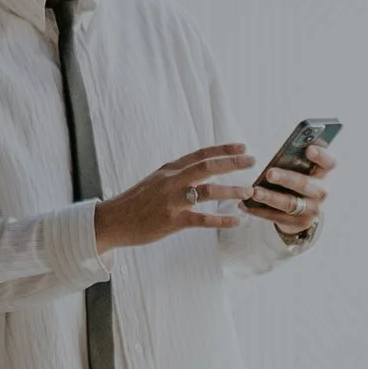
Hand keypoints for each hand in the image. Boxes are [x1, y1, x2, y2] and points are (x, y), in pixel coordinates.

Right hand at [93, 144, 254, 252]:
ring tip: (249, 192)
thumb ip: (177, 174)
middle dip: (232, 163)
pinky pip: (202, 219)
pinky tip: (237, 221)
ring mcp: (172, 200)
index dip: (223, 150)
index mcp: (169, 169)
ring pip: (207, 191)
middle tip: (254, 161)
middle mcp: (172, 181)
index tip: (243, 147)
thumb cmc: (137, 201)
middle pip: (207, 167)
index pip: (200, 154)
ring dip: (231, 191)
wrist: (113, 220)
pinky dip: (222, 219)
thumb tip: (200, 169)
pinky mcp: (172, 221)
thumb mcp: (156, 180)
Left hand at [244, 139, 333, 235]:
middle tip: (269, 173)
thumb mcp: (300, 169)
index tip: (309, 149)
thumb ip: (294, 159)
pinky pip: (277, 217)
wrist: (303, 209)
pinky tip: (245, 205)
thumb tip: (281, 150)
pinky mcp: (298, 223)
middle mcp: (321, 192)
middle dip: (287, 179)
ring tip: (254, 192)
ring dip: (270, 198)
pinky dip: (259, 211)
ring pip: (290, 203)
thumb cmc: (297, 179)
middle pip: (306, 185)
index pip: (329, 163)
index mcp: (323, 173)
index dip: (321, 156)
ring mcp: (312, 210)